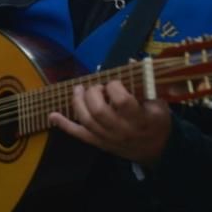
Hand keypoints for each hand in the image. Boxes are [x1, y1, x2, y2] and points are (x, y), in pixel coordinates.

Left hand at [48, 80, 171, 166]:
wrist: (157, 150)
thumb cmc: (157, 121)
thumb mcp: (158, 101)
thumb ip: (144, 82)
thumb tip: (128, 61)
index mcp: (140, 118)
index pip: (122, 101)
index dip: (114, 87)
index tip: (115, 82)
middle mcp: (122, 130)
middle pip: (99, 111)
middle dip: (93, 94)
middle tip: (96, 87)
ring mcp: (108, 138)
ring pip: (86, 121)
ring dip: (78, 103)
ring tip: (78, 90)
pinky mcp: (99, 143)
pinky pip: (79, 134)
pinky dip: (64, 125)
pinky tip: (52, 116)